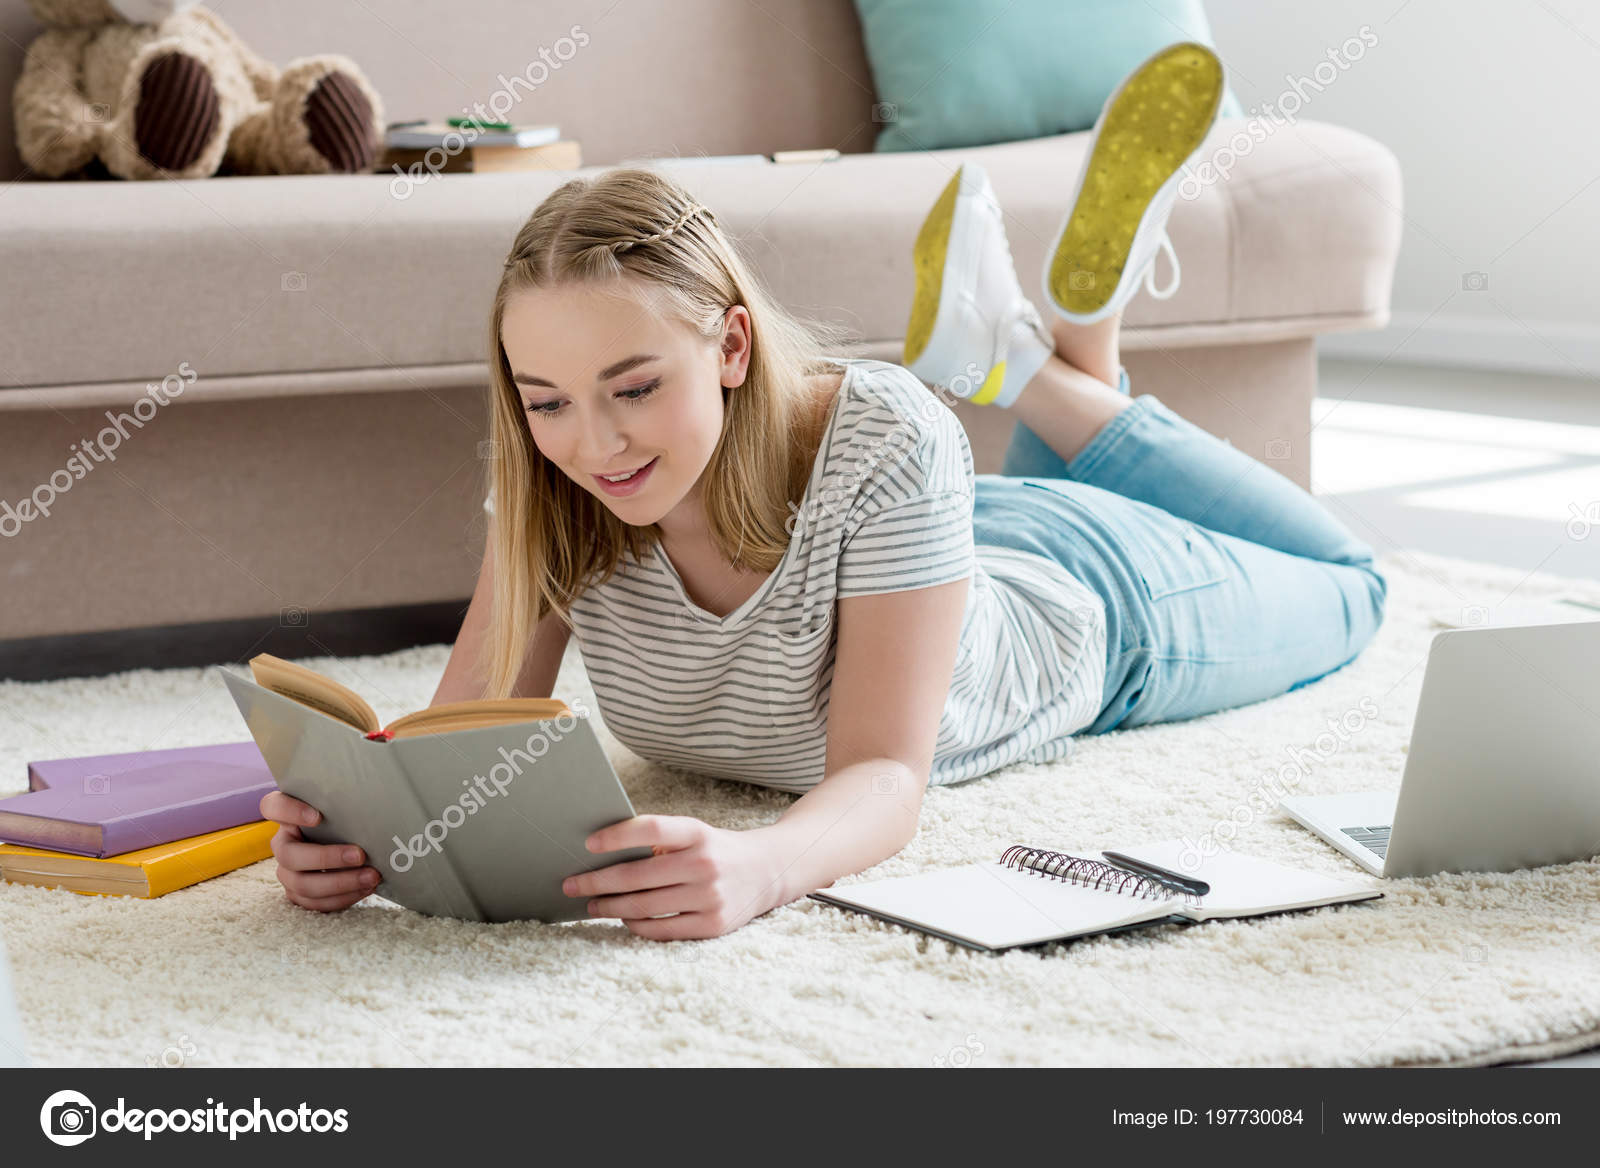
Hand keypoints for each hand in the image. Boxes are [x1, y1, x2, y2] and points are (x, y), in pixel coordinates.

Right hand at [260, 791, 381, 912]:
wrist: (350, 844)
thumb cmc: (346, 819)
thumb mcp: (342, 807)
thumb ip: (345, 803)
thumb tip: (374, 802)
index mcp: (287, 816)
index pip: (273, 806)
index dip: (290, 812)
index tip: (318, 817)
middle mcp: (282, 844)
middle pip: (290, 855)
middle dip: (326, 858)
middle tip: (360, 855)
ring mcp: (288, 872)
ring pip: (303, 884)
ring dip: (340, 883)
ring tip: (371, 877)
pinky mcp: (299, 893)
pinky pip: (315, 903)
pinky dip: (343, 897)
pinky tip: (366, 888)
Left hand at [564, 815, 784, 939]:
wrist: (768, 871)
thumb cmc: (716, 850)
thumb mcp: (695, 834)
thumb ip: (659, 841)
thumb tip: (602, 855)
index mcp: (698, 833)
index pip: (652, 830)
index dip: (618, 835)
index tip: (588, 844)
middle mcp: (705, 864)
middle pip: (638, 875)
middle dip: (597, 881)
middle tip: (570, 884)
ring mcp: (710, 897)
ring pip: (644, 906)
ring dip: (610, 907)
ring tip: (590, 904)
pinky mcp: (712, 925)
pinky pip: (660, 930)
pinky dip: (635, 924)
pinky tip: (622, 918)